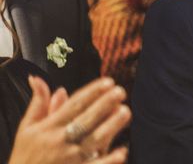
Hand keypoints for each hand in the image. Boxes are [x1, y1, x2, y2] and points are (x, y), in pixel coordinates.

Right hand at [9, 77, 130, 163]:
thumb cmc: (25, 155)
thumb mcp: (27, 128)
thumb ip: (37, 104)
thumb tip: (38, 78)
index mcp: (49, 127)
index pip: (74, 105)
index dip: (92, 92)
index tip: (108, 81)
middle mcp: (59, 141)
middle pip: (85, 119)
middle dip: (104, 104)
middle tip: (120, 91)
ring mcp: (69, 159)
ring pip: (93, 140)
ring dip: (110, 126)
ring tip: (126, 111)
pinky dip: (108, 160)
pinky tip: (122, 151)